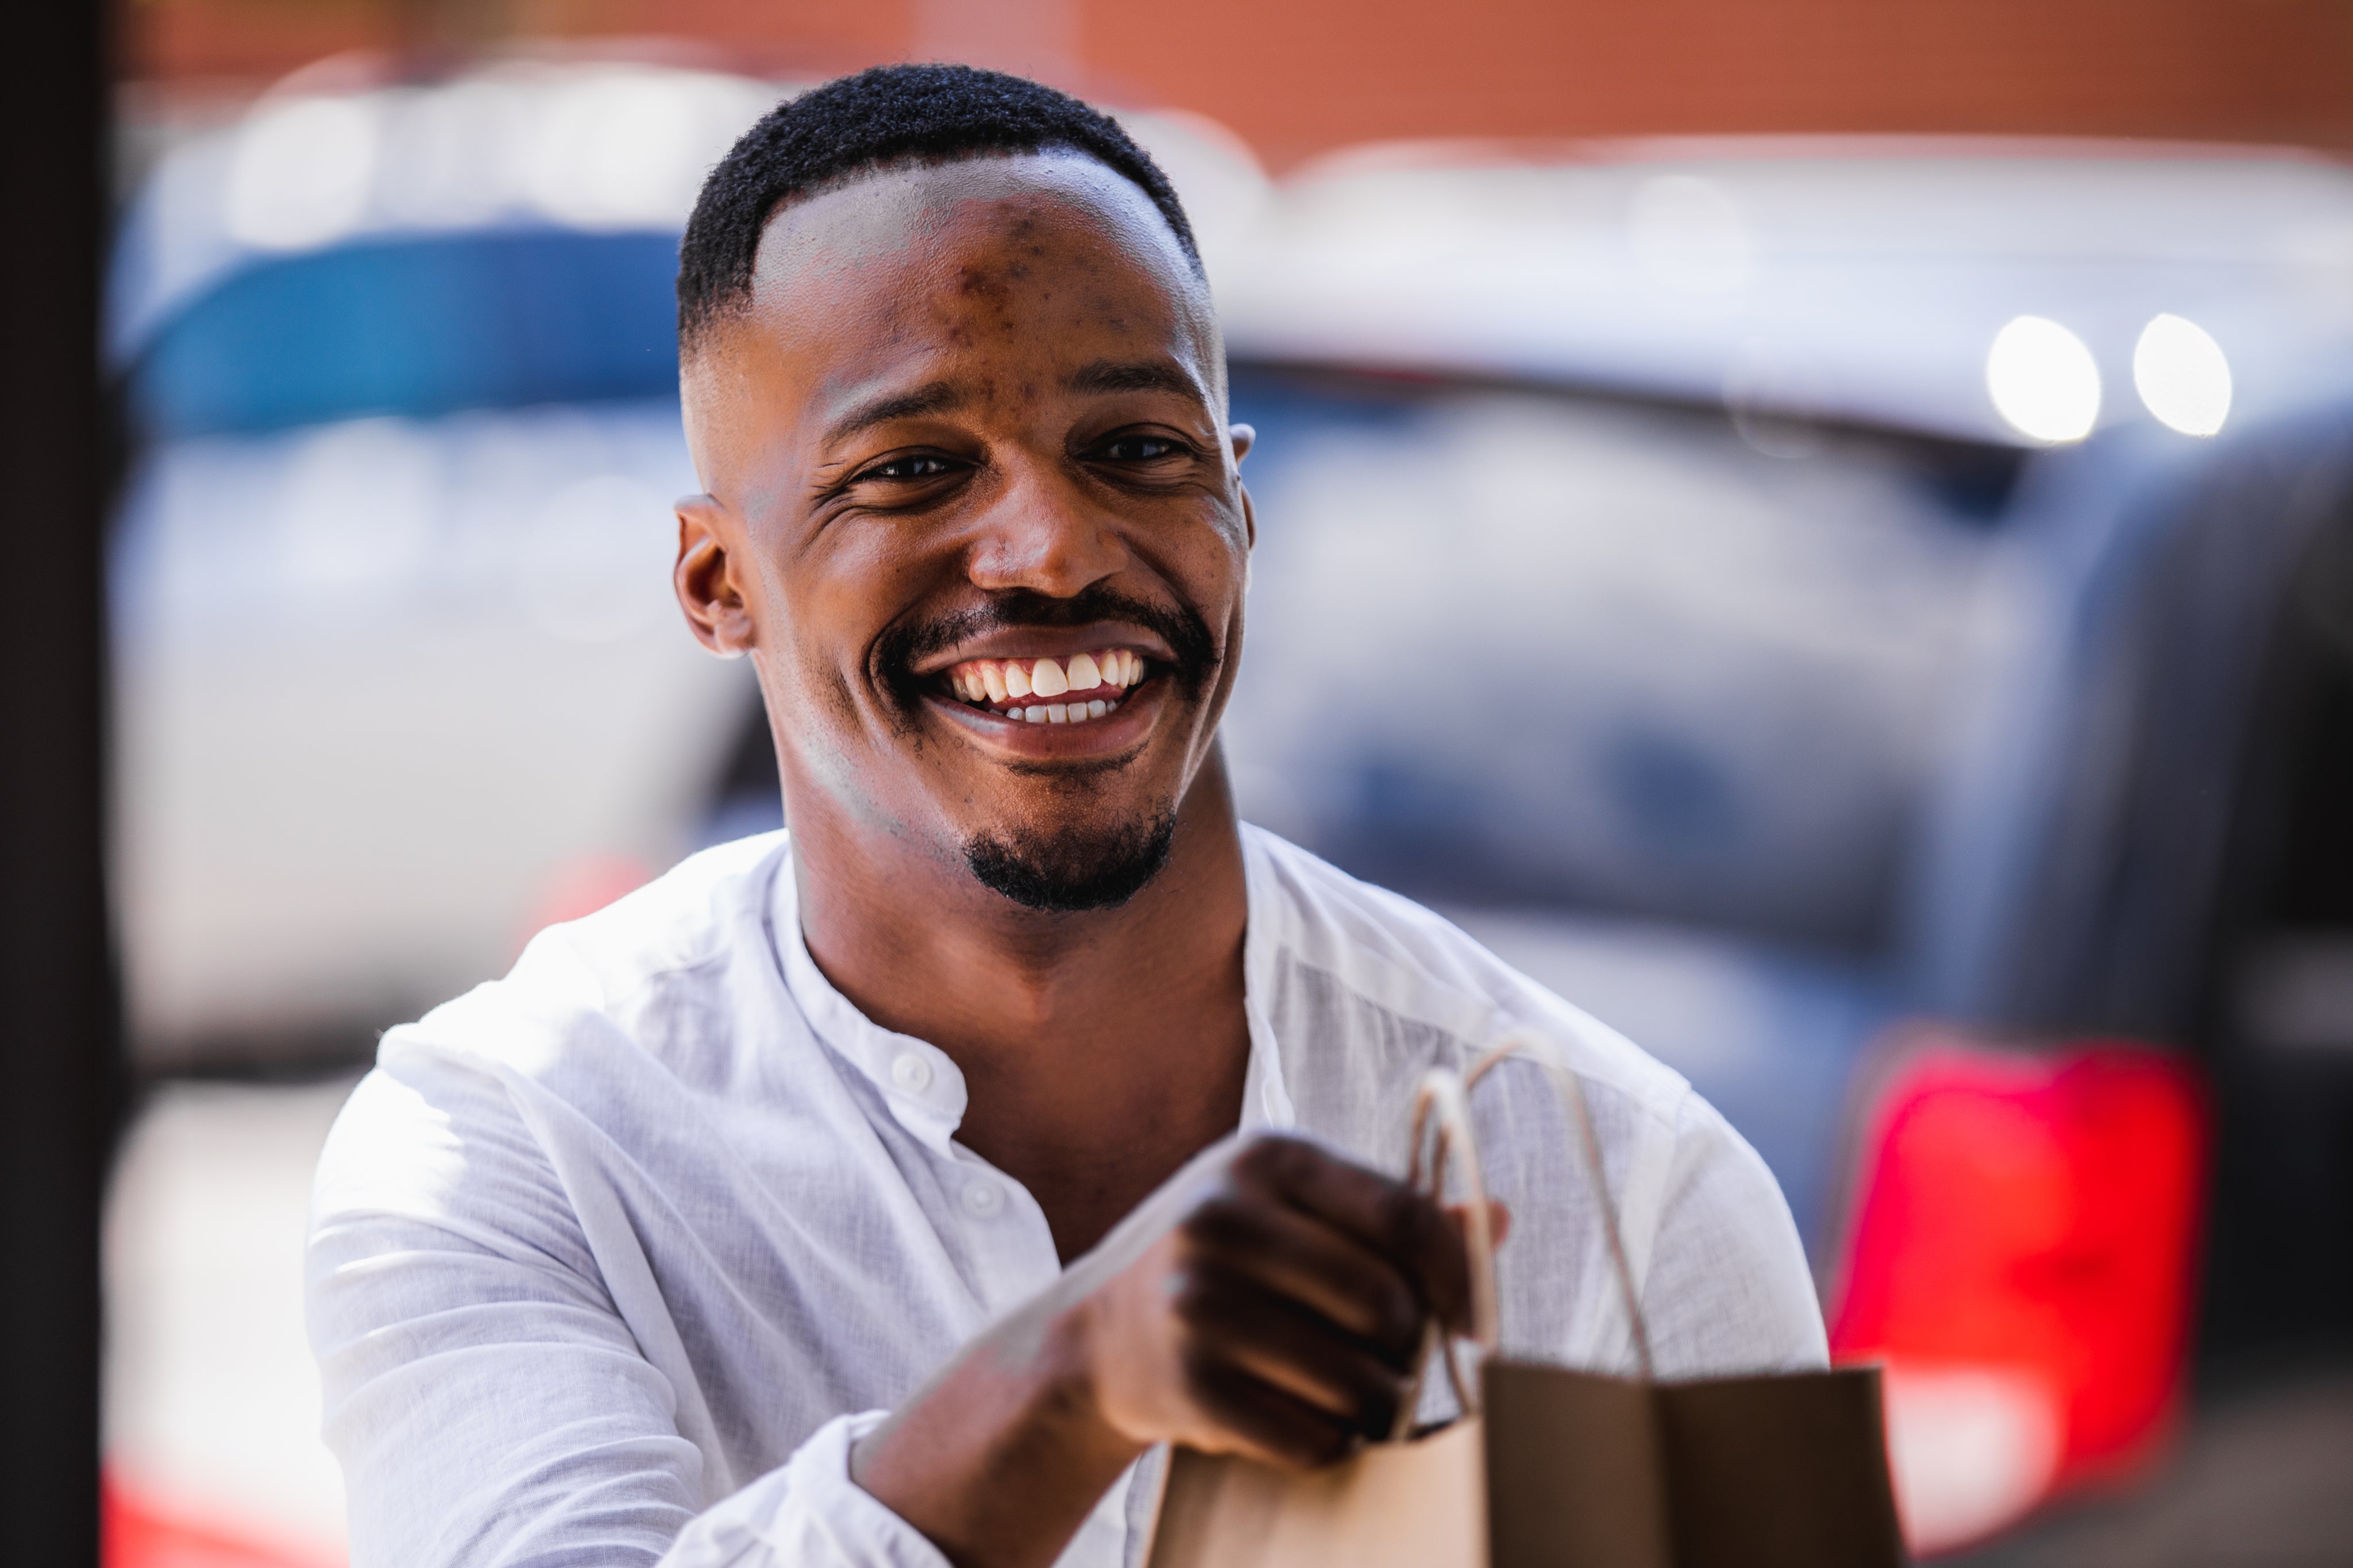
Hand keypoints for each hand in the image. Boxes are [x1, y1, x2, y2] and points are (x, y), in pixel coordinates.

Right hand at [1079, 1134, 1483, 1466]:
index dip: (1457, 1274)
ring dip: (1376, 1404)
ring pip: (1356, 1380)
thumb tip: (1497, 1217)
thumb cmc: (1222, 1261)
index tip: (1474, 1320)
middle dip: (1410, 1349)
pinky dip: (1329, 1442)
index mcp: (1266, 1158)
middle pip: (1385, 1304)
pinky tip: (1306, 1420)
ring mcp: (1199, 1303)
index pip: (1402, 1215)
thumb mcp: (1289, 1207)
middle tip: (1397, 1362)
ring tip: (1354, 1393)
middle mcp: (1225, 1220)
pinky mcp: (1190, 1384)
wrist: (1094, 1334)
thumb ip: (1388, 1213)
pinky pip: (1312, 1437)